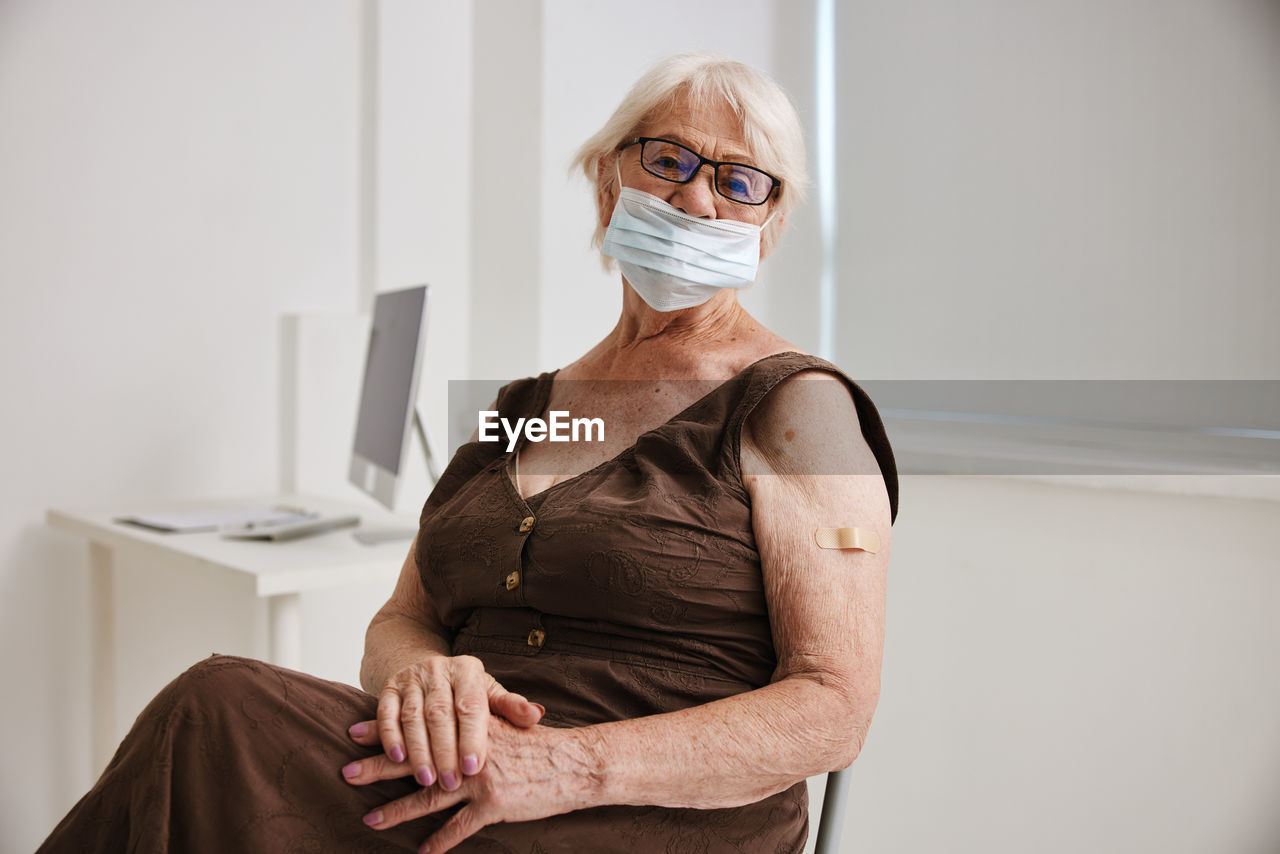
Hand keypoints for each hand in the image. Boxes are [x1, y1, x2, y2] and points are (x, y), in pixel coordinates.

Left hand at [344, 715, 598, 853]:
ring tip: (369, 820)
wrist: (576, 762)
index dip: (387, 730)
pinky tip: (422, 852)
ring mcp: (480, 780)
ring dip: (396, 811)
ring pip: (428, 797)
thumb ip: (477, 728)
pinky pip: (459, 827)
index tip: (355, 731)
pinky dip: (440, 841)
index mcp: (469, 730)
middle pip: (415, 761)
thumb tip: (449, 727)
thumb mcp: (508, 725)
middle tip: (345, 772)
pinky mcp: (494, 805)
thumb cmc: (544, 744)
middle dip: (378, 767)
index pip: (419, 727)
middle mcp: (468, 753)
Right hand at [359, 655, 544, 791]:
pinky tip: (396, 758)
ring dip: (418, 750)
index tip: (475, 769)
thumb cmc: (467, 692)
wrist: (430, 670)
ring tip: (425, 780)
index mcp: (468, 670)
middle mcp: (438, 670)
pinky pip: (386, 712)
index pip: (471, 706)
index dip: (472, 738)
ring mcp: (411, 677)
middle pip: (440, 713)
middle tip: (450, 783)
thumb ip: (510, 707)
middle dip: (444, 751)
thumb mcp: (489, 695)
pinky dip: (389, 735)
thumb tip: (537, 715)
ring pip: (412, 716)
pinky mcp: (389, 687)